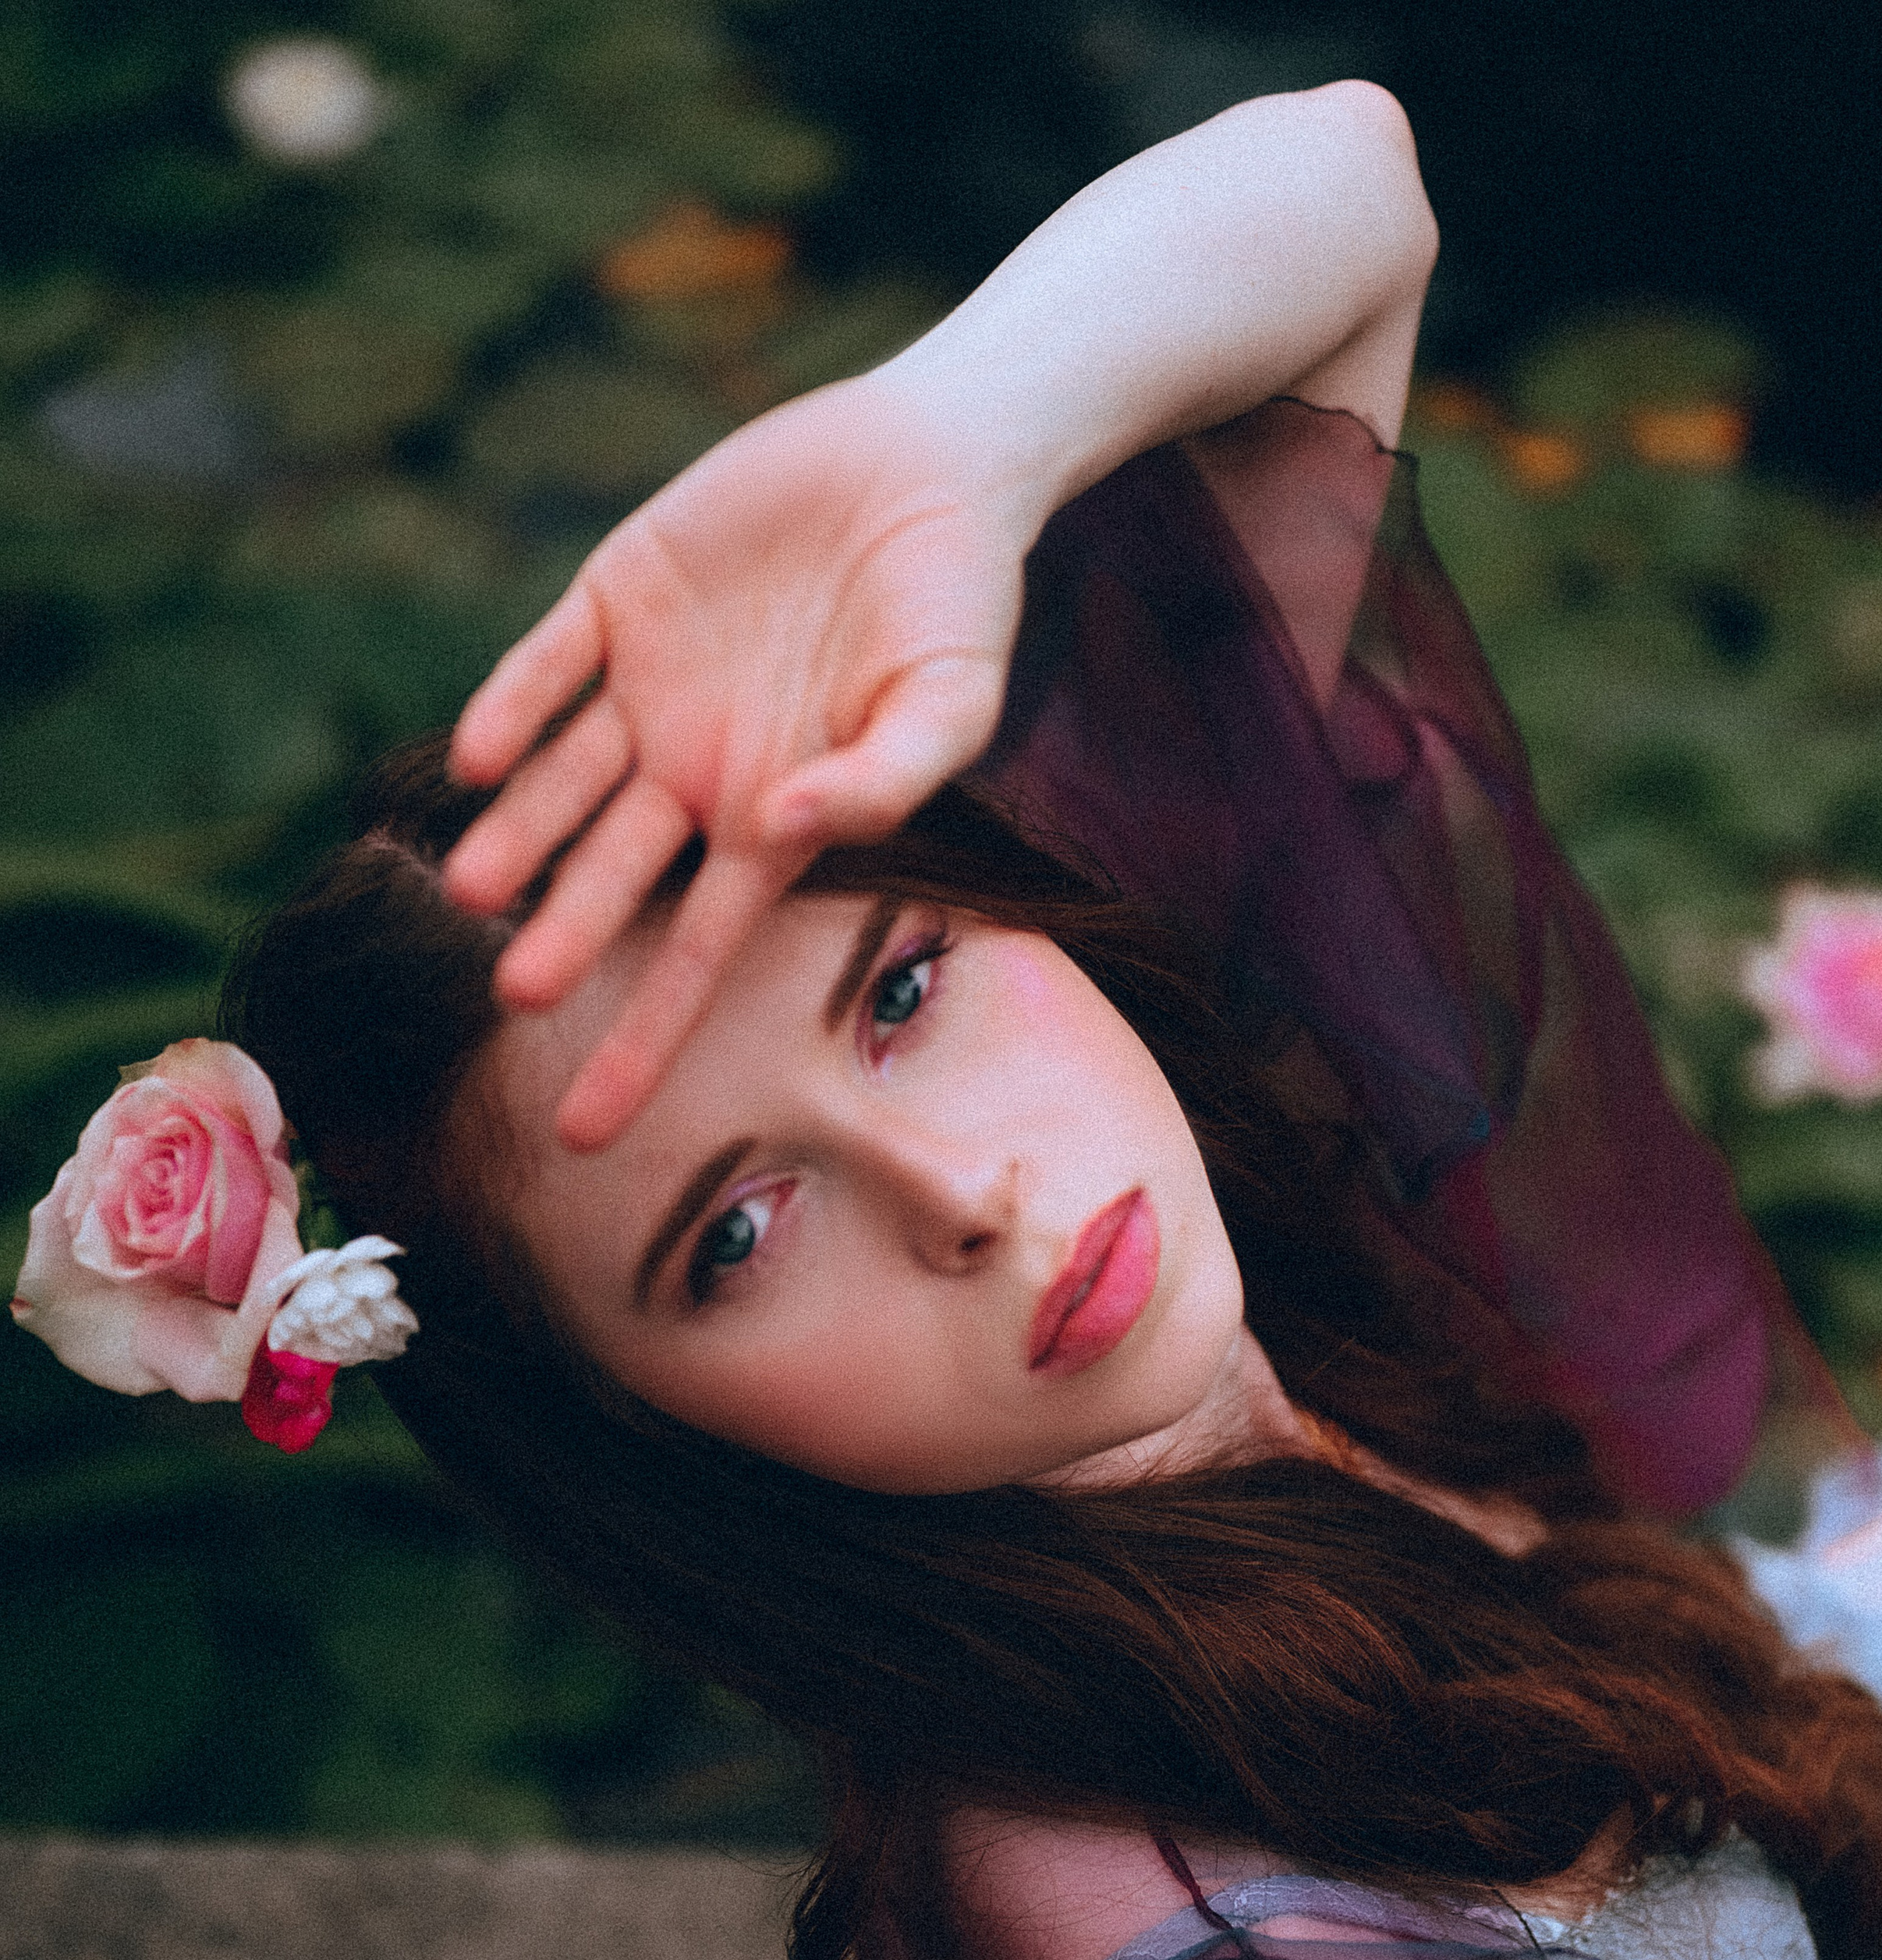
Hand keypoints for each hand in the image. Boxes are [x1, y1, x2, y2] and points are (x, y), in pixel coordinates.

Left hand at [445, 371, 1029, 1148]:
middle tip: (518, 993)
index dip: (642, 1040)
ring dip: (519, 834)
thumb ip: (883, 781)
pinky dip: (514, 707)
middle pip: (612, 877)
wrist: (928, 459)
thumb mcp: (949, 705)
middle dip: (567, 936)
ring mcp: (650, 685)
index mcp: (769, 819)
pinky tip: (477, 758)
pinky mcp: (619, 595)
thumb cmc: (956, 602)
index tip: (587, 1129)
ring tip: (478, 885)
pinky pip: (551, 662)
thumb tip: (788, 829)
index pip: (697, 952)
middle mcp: (697, 769)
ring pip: (562, 781)